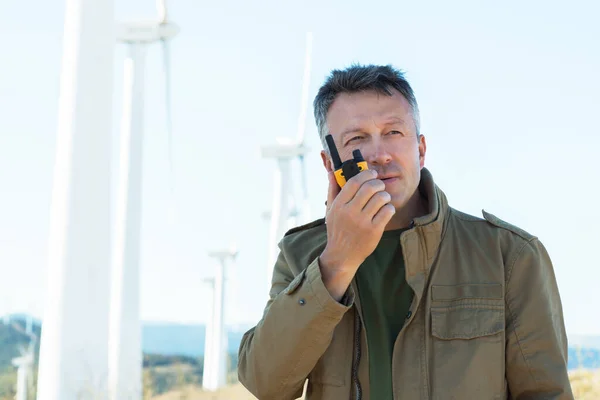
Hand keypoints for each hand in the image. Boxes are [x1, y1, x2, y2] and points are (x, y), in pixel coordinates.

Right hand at [319, 168, 394, 300]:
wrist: (342, 256)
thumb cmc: (337, 230)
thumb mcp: (330, 211)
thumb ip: (332, 190)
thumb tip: (332, 172)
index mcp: (339, 205)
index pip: (354, 182)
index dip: (365, 174)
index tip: (371, 173)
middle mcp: (350, 212)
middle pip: (369, 187)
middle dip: (378, 183)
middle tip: (380, 186)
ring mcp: (362, 222)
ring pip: (381, 198)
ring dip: (385, 195)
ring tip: (383, 199)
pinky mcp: (374, 230)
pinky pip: (387, 211)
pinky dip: (389, 208)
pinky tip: (386, 210)